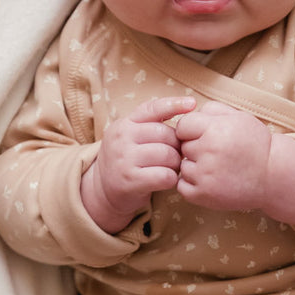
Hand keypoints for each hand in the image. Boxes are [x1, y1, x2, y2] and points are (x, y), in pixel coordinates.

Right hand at [81, 96, 194, 232]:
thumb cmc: (126, 161)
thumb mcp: (129, 137)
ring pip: (168, 155)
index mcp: (124, 124)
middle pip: (166, 134)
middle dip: (177, 146)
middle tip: (175, 156)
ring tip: (171, 168)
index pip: (152, 109)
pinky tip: (166, 180)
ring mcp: (125, 159)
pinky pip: (165, 176)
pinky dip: (171, 179)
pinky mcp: (130, 180)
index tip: (192, 103)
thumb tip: (185, 113)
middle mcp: (122, 138)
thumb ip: (150, 125)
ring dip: (176, 164)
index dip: (173, 104)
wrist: (101, 190)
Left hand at [175, 103, 294, 222]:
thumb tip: (186, 113)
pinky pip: (182, 185)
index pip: (183, 125)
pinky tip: (211, 180)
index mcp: (215, 129)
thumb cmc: (255, 144)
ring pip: (183, 166)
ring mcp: (204, 176)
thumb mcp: (239, 117)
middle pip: (182, 146)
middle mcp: (208, 152)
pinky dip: (193, 183)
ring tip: (216, 167)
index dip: (193, 129)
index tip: (207, 135)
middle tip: (216, 153)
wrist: (273, 176)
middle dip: (195, 147)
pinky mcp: (203, 195)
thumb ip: (211, 109)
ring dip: (194, 166)